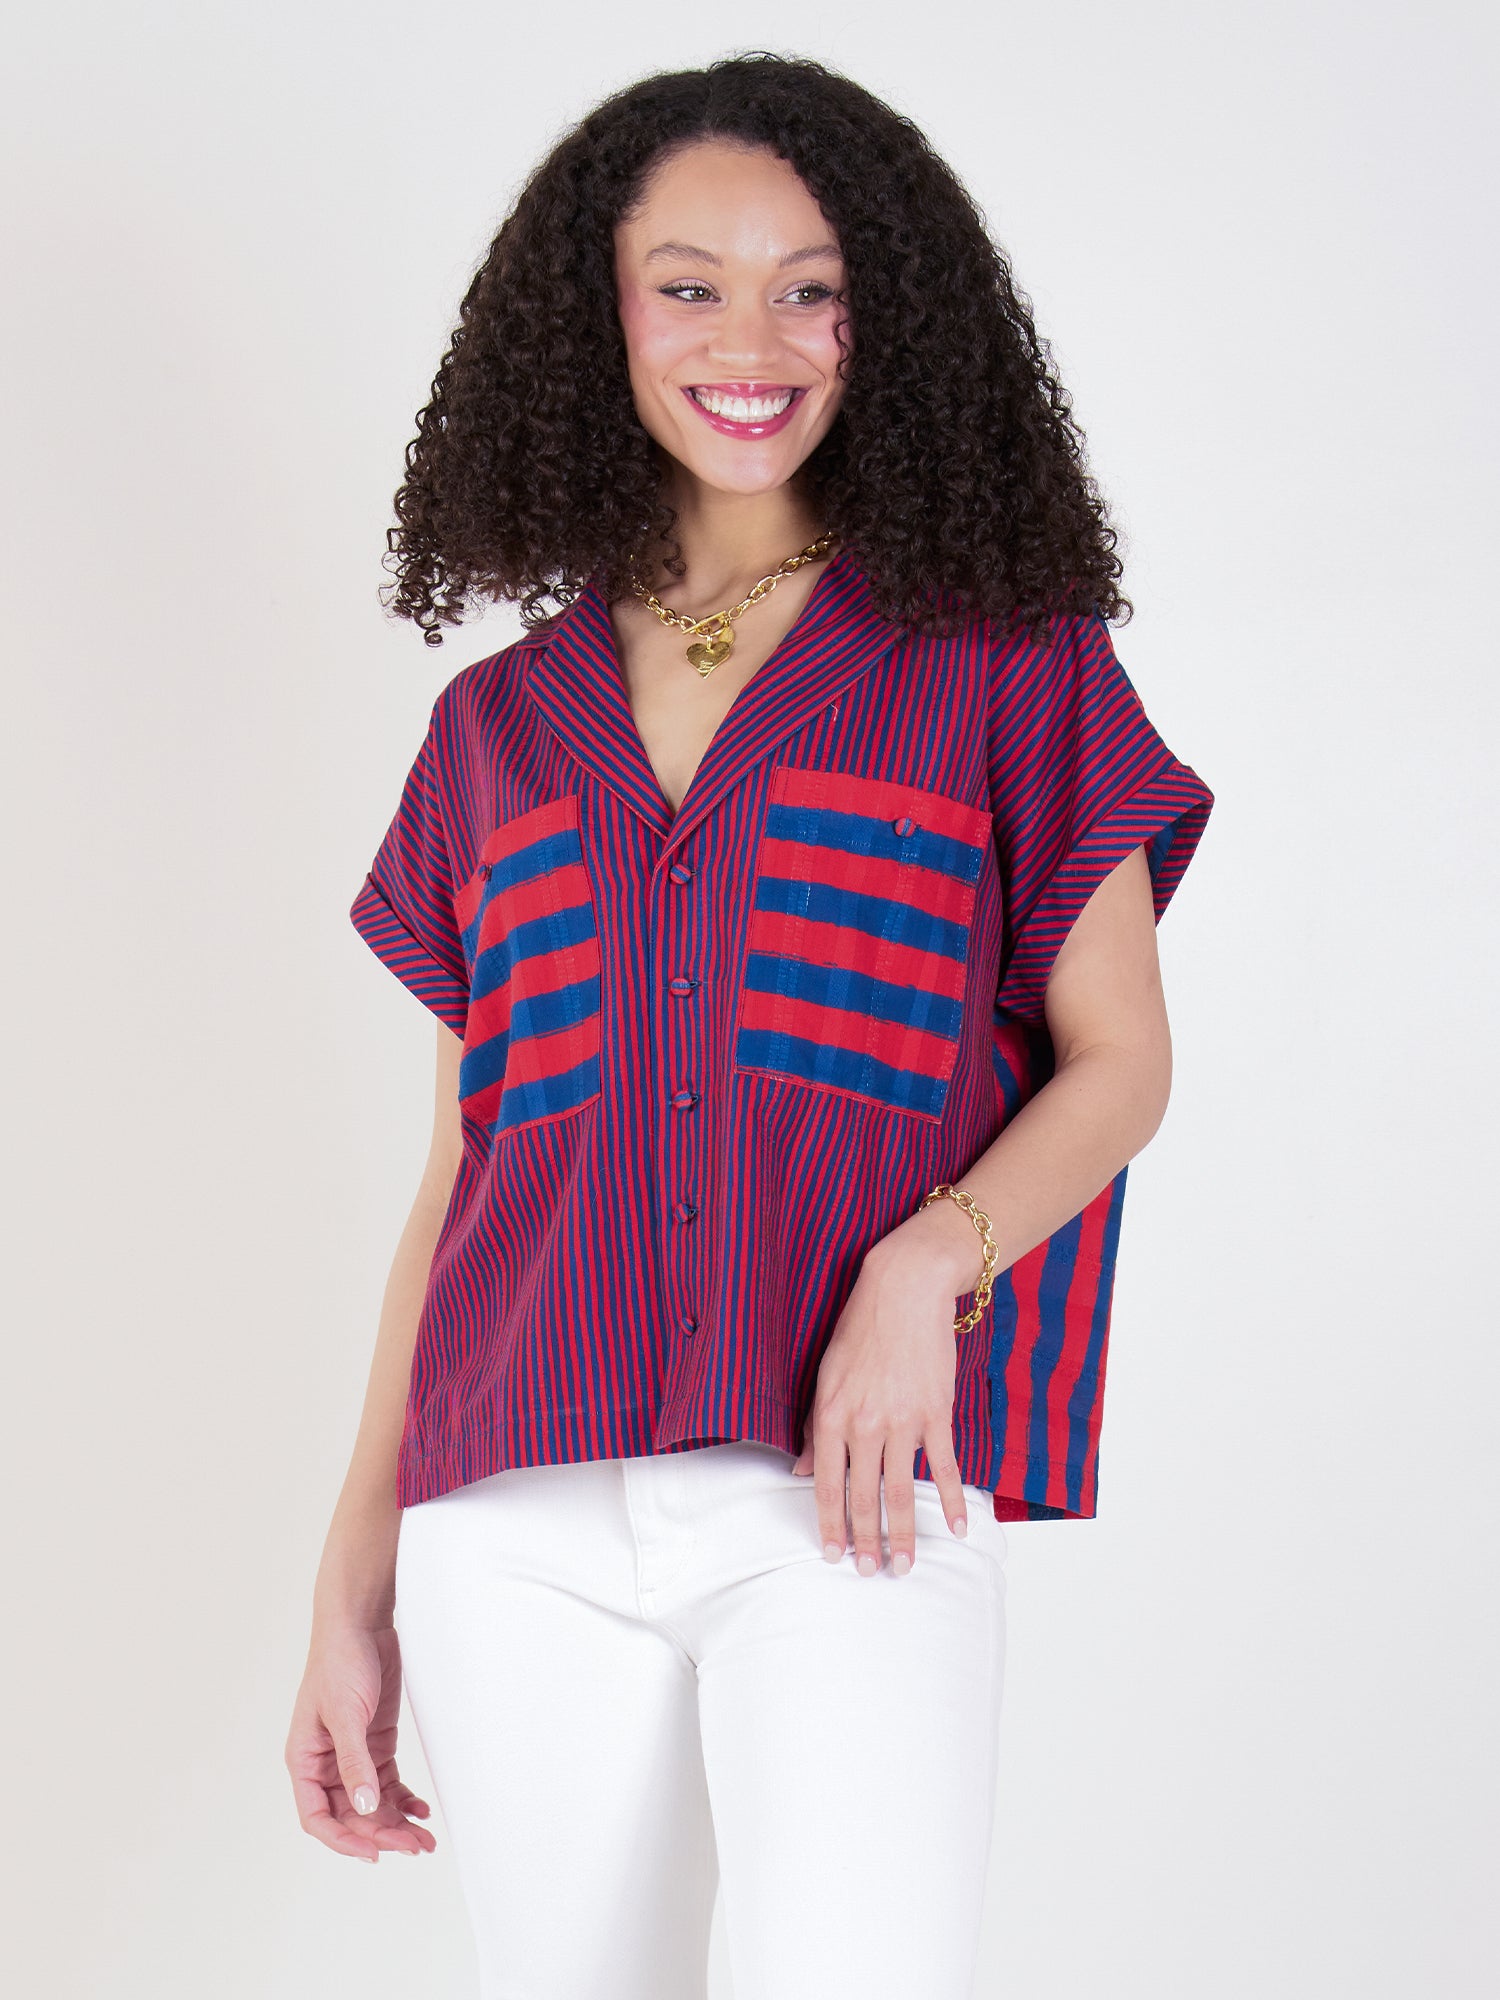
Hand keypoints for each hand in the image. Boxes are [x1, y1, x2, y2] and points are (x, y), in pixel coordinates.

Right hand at [286, 1618, 435, 1861]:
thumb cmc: (340, 1662)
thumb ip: (355, 1762)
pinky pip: (387, 1783)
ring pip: (372, 1803)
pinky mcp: (375, 1742)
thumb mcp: (346, 1714)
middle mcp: (327, 1763)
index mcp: (306, 1759)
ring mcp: (353, 1754)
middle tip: (414, 1846)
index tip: (372, 1853)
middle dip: (381, 1834)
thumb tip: (365, 1806)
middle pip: (351, 1814)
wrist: (361, 1623)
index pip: (318, 1817)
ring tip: (425, 1839)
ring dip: (396, 1823)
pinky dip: (403, 1799)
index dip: (343, 1839)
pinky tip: (421, 1810)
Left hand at [790, 1218, 974, 1574]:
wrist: (904, 1290)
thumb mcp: (826, 1374)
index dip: (830, 1523)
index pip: (827, 1485)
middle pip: (863, 1497)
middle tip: (869, 1573)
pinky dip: (949, 1500)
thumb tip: (804, 1471)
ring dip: (901, 1534)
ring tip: (904, 1565)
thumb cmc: (861, 1328)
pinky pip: (942, 1466)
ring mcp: (902, 1421)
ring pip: (899, 1491)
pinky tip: (955, 1527)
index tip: (832, 1554)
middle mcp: (864, 1424)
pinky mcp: (935, 1413)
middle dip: (865, 1541)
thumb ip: (817, 1428)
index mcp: (832, 1415)